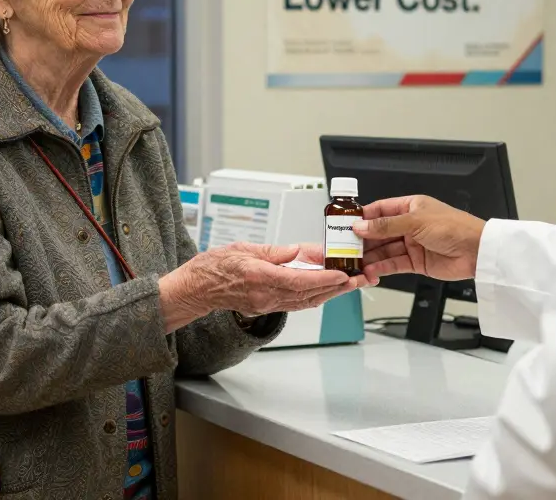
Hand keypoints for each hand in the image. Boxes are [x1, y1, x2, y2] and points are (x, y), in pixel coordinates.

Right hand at [158, 243, 359, 330]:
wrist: (196, 289)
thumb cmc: (213, 267)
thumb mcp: (243, 249)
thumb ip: (273, 252)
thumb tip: (297, 251)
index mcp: (260, 278)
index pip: (299, 281)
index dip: (324, 279)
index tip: (342, 275)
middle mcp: (266, 295)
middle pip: (308, 294)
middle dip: (336, 287)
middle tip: (359, 279)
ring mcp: (267, 304)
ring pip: (305, 301)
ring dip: (329, 293)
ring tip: (350, 284)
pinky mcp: (266, 306)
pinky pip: (296, 303)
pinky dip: (313, 296)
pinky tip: (325, 290)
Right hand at [350, 195, 485, 283]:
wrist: (477, 252)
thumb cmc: (455, 227)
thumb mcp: (415, 221)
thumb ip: (386, 225)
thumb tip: (361, 226)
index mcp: (410, 207)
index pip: (379, 210)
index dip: (362, 218)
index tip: (345, 225)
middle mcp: (409, 225)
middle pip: (379, 232)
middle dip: (362, 240)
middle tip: (345, 247)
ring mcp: (412, 244)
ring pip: (384, 250)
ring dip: (369, 257)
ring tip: (354, 263)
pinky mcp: (416, 262)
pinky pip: (393, 264)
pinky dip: (381, 268)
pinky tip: (370, 270)